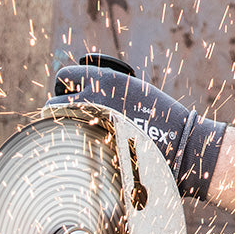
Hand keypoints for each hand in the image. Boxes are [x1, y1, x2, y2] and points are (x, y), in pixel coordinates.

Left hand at [48, 55, 224, 199]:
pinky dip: (72, 152)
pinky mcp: (93, 149)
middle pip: (52, 103)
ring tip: (78, 140)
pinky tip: (85, 155)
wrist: (182, 143)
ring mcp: (90, 125)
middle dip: (60, 113)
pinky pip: (68, 149)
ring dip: (62, 132)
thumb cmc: (161, 118)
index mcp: (104, 79)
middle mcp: (92, 98)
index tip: (73, 98)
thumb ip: (105, 90)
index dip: (65, 88)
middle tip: (73, 122)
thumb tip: (80, 94)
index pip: (64, 77)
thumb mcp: (133, 91)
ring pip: (55, 128)